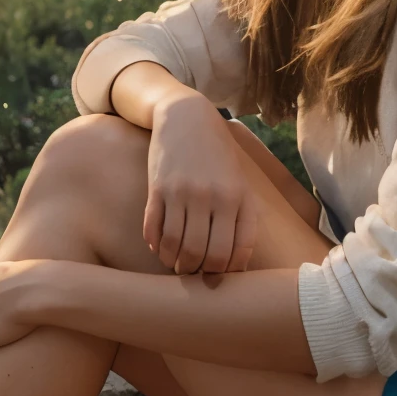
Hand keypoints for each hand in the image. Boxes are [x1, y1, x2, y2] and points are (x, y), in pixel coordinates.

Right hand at [143, 94, 257, 275]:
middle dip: (197, 272)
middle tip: (193, 274)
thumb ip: (242, 222)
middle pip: (202, 255)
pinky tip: (160, 248)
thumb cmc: (218, 158)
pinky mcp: (157, 189)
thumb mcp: (240, 185)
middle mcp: (211, 197)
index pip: (232, 253)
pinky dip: (156, 246)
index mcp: (237, 198)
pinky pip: (153, 230)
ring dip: (174, 263)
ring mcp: (182, 192)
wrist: (187, 118)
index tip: (217, 277)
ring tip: (177, 264)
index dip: (223, 273)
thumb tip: (234, 267)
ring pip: (176, 247)